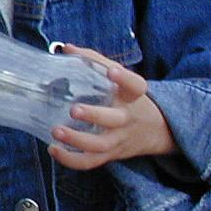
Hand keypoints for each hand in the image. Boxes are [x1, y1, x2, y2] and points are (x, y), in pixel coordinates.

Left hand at [48, 43, 175, 169]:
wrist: (157, 131)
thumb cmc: (127, 98)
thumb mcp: (120, 79)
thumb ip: (95, 61)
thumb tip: (67, 48)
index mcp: (132, 96)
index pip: (135, 86)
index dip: (125, 79)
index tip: (112, 71)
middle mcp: (127, 118)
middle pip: (114, 119)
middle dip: (94, 115)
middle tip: (74, 109)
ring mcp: (118, 139)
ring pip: (100, 145)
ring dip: (77, 140)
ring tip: (56, 130)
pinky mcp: (109, 155)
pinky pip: (91, 162)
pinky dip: (71, 159)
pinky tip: (53, 149)